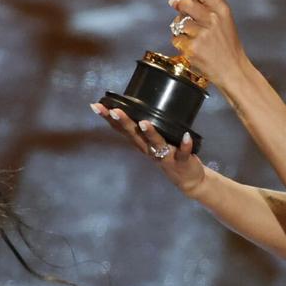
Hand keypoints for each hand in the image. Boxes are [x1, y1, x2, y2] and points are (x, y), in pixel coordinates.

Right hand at [91, 102, 205, 195]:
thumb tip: (135, 104)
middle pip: (134, 135)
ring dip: (150, 133)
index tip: (97, 106)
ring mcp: (165, 156)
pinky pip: (183, 153)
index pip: (121, 129)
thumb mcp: (151, 142)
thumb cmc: (168, 155)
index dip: (108, 118)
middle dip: (124, 122)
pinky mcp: (181, 161)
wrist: (188, 181)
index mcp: (141, 143)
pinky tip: (186, 136)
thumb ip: (143, 128)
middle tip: (114, 111)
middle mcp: (149, 150)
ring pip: (155, 143)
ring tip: (144, 123)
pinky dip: (185, 145)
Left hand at [168, 0, 248, 88]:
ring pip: (177, 22)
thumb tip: (174, 1)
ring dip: (181, 30)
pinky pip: (176, 39)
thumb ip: (205, 7)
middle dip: (182, 11)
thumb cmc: (227, 46)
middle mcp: (212, 19)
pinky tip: (193, 48)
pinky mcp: (192, 48)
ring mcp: (202, 34)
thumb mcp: (224, 21)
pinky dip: (181, 44)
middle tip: (191, 22)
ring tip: (195, 38)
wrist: (233, 70)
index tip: (193, 1)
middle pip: (184, 3)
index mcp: (222, 9)